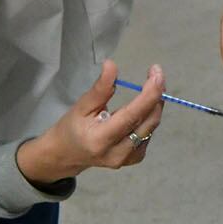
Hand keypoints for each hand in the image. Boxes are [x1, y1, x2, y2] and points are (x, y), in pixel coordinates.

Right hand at [16, 61, 164, 185]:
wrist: (65, 155)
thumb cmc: (71, 128)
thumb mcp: (81, 106)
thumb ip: (100, 88)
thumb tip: (112, 64)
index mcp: (101, 139)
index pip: (132, 115)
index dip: (149, 93)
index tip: (156, 73)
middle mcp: (118, 153)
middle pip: (148, 121)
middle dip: (157, 94)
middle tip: (155, 73)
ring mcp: (127, 159)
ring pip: (152, 127)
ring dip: (155, 104)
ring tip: (150, 86)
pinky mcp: (133, 159)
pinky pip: (148, 134)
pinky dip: (149, 117)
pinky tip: (141, 109)